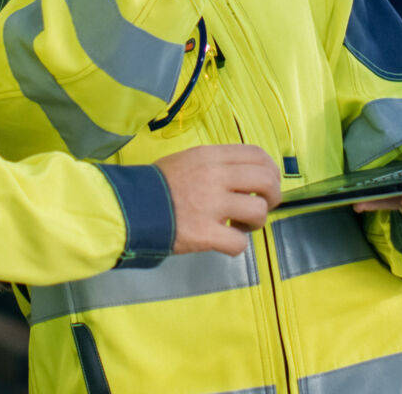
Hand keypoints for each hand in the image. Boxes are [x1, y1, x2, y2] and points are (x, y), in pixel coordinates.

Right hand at [154, 144, 281, 255]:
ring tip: (239, 226)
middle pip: (266, 181)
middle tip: (261, 207)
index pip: (257, 156)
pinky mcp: (205, 234)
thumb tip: (245, 177)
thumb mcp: (187, 160)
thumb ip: (216, 165)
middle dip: (272, 197)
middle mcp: (215, 177)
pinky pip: (239, 243)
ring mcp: (211, 205)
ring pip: (258, 212)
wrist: (129, 207)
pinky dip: (236, 246)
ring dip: (255, 223)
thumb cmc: (157, 185)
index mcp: (211, 157)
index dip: (271, 171)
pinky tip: (225, 242)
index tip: (267, 184)